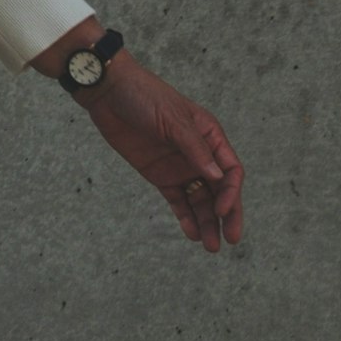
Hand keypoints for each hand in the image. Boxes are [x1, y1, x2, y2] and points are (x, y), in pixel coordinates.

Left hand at [69, 55, 245, 250]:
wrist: (109, 94)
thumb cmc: (145, 97)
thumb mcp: (173, 120)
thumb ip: (195, 149)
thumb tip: (216, 177)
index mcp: (210, 136)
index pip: (230, 171)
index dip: (230, 193)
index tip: (222, 210)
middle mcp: (200, 155)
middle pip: (220, 191)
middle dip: (227, 216)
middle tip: (231, 240)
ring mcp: (180, 167)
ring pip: (200, 201)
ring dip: (207, 223)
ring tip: (210, 247)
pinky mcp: (161, 176)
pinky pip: (178, 201)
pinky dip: (185, 218)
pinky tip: (191, 233)